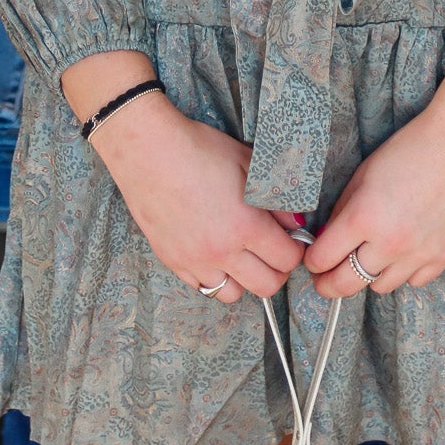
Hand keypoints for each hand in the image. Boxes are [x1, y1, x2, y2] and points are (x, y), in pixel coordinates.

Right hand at [88, 92, 308, 305]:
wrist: (148, 151)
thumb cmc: (198, 149)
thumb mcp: (247, 163)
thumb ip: (276, 195)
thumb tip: (296, 221)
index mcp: (245, 225)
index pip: (287, 259)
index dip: (295, 249)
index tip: (291, 239)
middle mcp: (222, 251)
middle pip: (266, 287)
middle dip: (277, 271)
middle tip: (273, 251)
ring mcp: (195, 260)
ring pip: (233, 294)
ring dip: (244, 278)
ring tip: (242, 254)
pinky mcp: (173, 261)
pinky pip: (202, 286)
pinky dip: (214, 276)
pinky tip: (214, 252)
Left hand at [305, 104, 444, 298]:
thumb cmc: (410, 150)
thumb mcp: (363, 175)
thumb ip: (342, 211)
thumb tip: (328, 239)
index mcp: (363, 217)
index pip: (322, 259)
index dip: (312, 262)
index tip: (312, 261)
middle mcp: (389, 243)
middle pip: (345, 285)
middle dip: (328, 285)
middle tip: (324, 280)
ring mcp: (418, 254)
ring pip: (379, 287)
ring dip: (370, 274)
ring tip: (372, 256)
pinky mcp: (442, 257)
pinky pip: (413, 281)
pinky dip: (403, 271)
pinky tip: (403, 251)